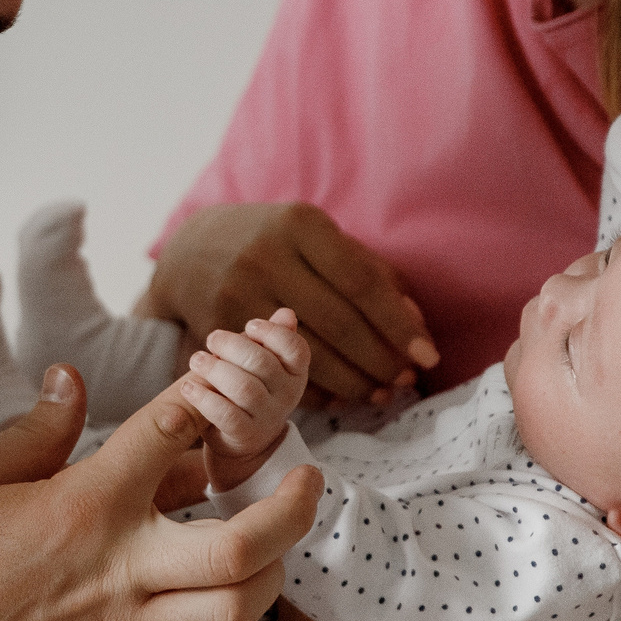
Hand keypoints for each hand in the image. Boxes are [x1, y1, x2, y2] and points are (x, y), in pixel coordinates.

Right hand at [0, 366, 323, 620]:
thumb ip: (32, 429)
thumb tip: (72, 379)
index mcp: (81, 506)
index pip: (168, 435)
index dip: (205, 400)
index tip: (219, 387)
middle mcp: (117, 570)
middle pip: (242, 545)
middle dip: (292, 508)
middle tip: (308, 479)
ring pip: (239, 611)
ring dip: (272, 573)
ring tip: (273, 546)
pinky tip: (231, 608)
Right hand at [142, 204, 436, 404]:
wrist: (192, 249)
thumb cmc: (275, 243)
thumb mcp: (319, 239)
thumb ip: (369, 273)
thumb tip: (413, 322)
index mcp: (300, 224)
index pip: (361, 282)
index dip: (397, 324)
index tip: (428, 356)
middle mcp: (266, 255)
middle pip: (338, 323)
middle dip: (380, 360)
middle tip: (406, 381)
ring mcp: (237, 291)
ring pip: (307, 353)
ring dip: (353, 382)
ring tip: (380, 393)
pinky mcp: (217, 325)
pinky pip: (275, 369)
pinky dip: (314, 390)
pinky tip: (340, 396)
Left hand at [179, 310, 310, 490]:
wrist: (242, 440)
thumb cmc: (251, 390)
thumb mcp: (264, 364)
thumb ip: (272, 339)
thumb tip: (287, 313)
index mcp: (294, 373)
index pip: (296, 349)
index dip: (272, 333)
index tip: (249, 325)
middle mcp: (286, 396)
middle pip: (263, 364)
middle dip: (233, 346)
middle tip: (211, 340)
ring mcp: (267, 418)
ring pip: (244, 389)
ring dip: (216, 370)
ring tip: (196, 360)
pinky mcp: (244, 435)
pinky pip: (226, 415)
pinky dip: (204, 398)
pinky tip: (189, 387)